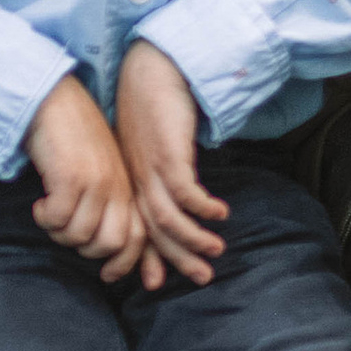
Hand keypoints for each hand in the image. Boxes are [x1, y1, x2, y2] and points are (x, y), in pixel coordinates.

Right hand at [26, 74, 148, 284]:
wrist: (54, 98)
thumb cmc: (72, 137)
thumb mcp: (99, 170)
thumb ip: (106, 200)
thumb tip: (97, 242)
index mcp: (126, 186)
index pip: (137, 238)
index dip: (124, 264)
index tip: (107, 276)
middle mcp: (116, 185)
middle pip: (112, 243)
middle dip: (86, 251)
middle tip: (65, 233)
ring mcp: (96, 180)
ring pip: (82, 235)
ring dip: (60, 234)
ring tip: (50, 215)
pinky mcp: (71, 175)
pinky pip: (59, 218)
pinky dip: (46, 218)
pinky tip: (40, 204)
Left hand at [115, 44, 228, 282]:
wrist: (151, 68)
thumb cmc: (153, 105)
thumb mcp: (150, 145)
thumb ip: (159, 170)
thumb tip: (178, 194)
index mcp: (130, 181)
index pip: (137, 229)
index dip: (146, 258)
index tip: (155, 282)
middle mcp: (137, 180)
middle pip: (154, 233)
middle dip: (178, 259)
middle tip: (202, 278)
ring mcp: (150, 169)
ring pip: (168, 220)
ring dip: (194, 239)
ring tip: (217, 249)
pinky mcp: (168, 154)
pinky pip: (185, 193)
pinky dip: (203, 208)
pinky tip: (220, 213)